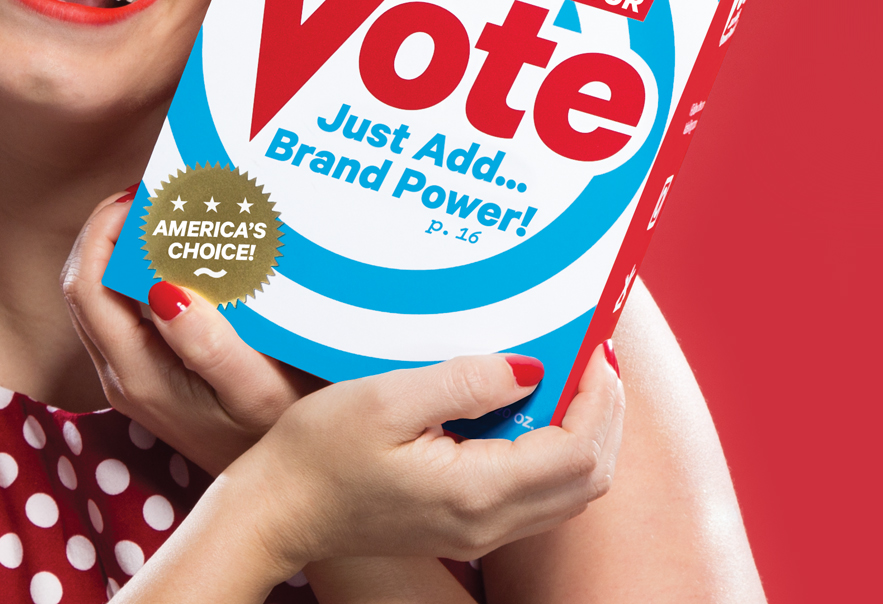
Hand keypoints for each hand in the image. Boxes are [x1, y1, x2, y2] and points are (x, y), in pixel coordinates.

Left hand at [61, 188, 322, 472]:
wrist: (280, 492)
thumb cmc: (279, 437)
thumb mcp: (258, 392)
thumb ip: (208, 344)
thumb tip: (160, 289)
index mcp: (136, 376)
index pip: (87, 287)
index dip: (101, 232)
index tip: (139, 195)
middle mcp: (120, 377)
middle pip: (82, 287)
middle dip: (106, 231)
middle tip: (150, 193)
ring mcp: (128, 378)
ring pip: (96, 299)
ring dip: (117, 250)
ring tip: (161, 214)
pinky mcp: (144, 378)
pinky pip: (118, 313)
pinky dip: (133, 274)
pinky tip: (173, 256)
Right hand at [234, 344, 624, 570]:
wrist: (277, 510)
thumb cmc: (319, 453)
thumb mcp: (388, 399)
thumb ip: (465, 382)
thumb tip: (530, 368)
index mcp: (477, 493)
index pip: (578, 452)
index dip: (600, 398)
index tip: (596, 348)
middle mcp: (489, 525)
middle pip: (588, 479)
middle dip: (604, 415)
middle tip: (594, 358)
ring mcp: (479, 533)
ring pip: (569, 493)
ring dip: (583, 435)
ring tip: (570, 377)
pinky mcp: (465, 528)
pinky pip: (537, 496)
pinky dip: (553, 452)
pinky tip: (529, 410)